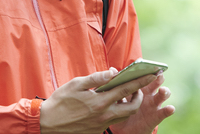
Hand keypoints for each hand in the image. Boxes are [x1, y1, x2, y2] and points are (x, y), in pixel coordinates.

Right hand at [39, 68, 159, 133]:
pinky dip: (114, 111)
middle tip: (137, 88)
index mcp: (100, 101)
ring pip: (123, 116)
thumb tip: (113, 72)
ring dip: (128, 105)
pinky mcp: (97, 131)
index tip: (152, 74)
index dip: (141, 81)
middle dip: (139, 97)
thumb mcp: (76, 84)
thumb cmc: (60, 101)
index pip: (127, 89)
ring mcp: (102, 125)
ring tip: (123, 95)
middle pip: (132, 108)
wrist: (48, 123)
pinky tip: (107, 105)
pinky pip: (112, 121)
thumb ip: (96, 78)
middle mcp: (104, 115)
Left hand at [110, 73, 174, 133]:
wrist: (123, 129)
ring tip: (162, 90)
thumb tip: (112, 70)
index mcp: (139, 86)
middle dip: (158, 77)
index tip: (144, 62)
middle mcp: (149, 93)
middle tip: (158, 74)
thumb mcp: (117, 96)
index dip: (146, 68)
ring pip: (163, 95)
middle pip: (156, 82)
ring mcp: (153, 104)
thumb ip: (117, 84)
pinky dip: (168, 110)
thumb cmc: (121, 108)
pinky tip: (170, 108)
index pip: (144, 75)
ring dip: (164, 91)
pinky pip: (163, 113)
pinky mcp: (156, 116)